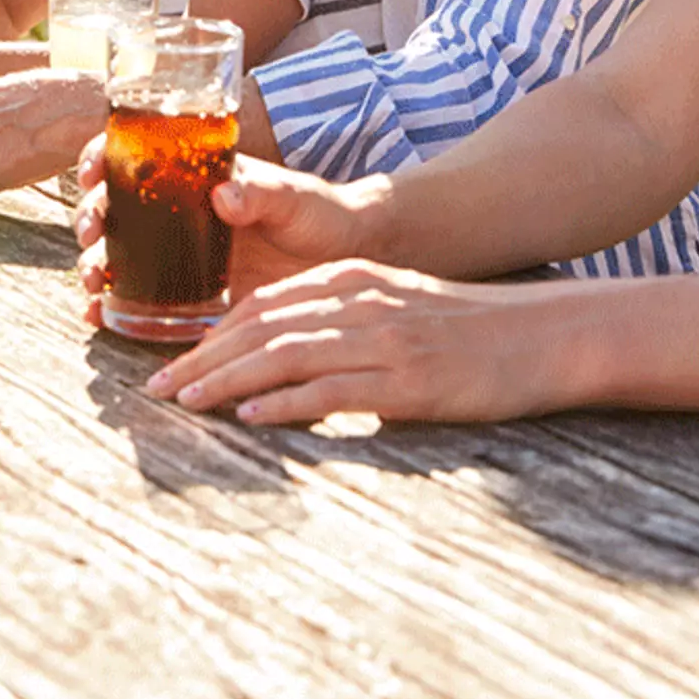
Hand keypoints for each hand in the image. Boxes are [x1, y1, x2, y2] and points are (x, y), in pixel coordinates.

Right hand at [74, 148, 375, 324]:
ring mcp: (181, 253)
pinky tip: (100, 317)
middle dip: (91, 217)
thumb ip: (262, 193)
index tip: (92, 173)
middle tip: (91, 234)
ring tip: (92, 282)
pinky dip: (115, 307)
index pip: (137, 153)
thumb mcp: (294, 197)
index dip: (103, 157)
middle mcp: (180, 212)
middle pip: (116, 206)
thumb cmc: (320, 214)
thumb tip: (224, 194)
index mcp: (198, 175)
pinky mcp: (190, 294)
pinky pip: (143, 298)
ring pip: (119, 252)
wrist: (345, 260)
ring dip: (95, 263)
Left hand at [139, 261, 555, 426]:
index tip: (173, 362)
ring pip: (284, 355)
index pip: (262, 305)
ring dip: (226, 381)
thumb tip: (288, 359)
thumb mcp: (396, 306)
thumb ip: (342, 321)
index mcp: (351, 280)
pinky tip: (251, 418)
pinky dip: (285, 404)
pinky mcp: (407, 379)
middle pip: (260, 327)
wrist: (543, 335)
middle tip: (155, 391)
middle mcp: (358, 301)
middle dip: (202, 359)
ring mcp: (381, 339)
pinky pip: (332, 390)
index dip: (211, 334)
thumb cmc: (469, 328)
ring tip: (186, 403)